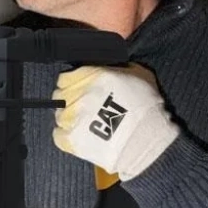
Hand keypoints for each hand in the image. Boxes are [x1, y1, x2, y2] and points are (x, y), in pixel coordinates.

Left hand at [52, 63, 179, 180]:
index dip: (72, 85)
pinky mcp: (70, 138)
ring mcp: (71, 117)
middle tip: (85, 108)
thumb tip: (109, 67)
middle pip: (60, 96)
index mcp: (91, 76)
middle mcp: (76, 94)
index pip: (64, 78)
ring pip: (59, 115)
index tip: (80, 91)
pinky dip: (66, 135)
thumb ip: (116, 68)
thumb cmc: (148, 104)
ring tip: (87, 124)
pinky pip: (58, 134)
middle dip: (71, 101)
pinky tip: (81, 135)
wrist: (149, 139)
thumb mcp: (137, 74)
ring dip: (70, 119)